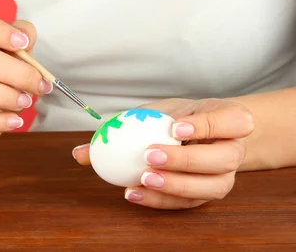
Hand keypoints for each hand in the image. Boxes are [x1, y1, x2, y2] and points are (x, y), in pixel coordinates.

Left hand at [72, 98, 254, 208]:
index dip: (208, 125)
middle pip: (224, 158)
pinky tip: (134, 193)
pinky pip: (190, 203)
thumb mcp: (156, 112)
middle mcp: (234, 150)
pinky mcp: (209, 194)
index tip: (174, 126)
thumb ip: (123, 126)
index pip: (234, 121)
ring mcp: (226, 176)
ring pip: (213, 186)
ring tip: (143, 179)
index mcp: (231, 121)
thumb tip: (80, 152)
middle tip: (150, 156)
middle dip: (187, 160)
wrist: (199, 135)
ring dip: (176, 185)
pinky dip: (162, 200)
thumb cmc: (178, 118)